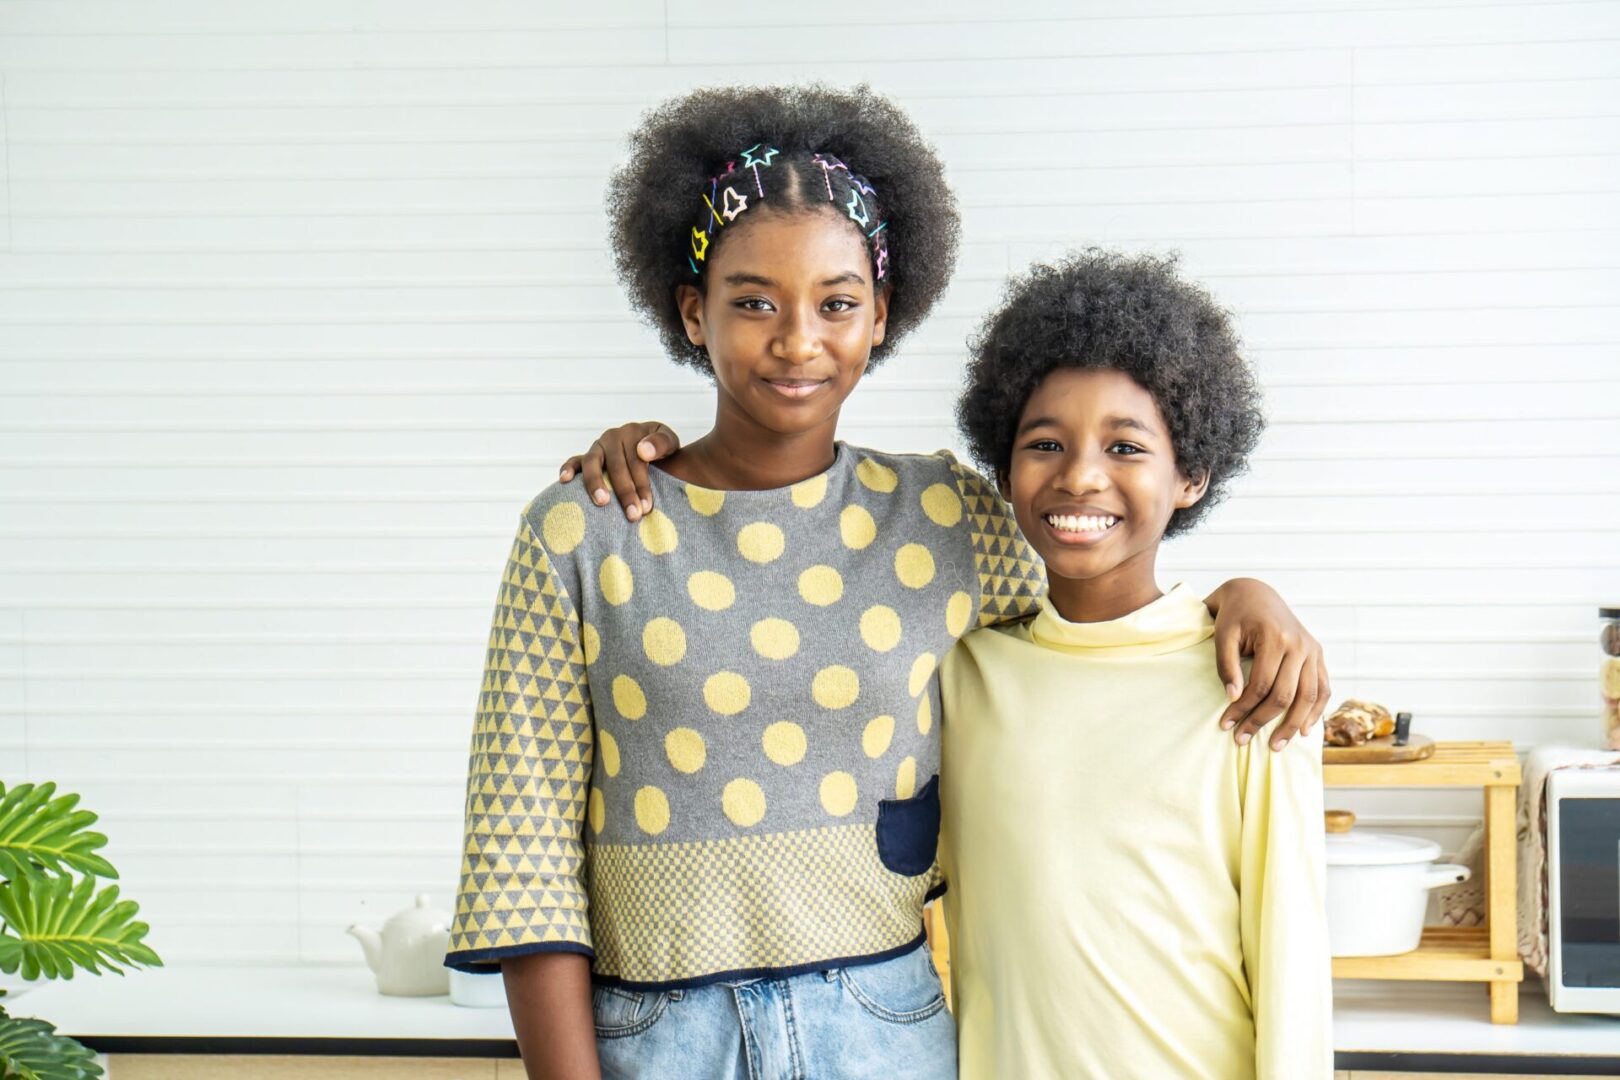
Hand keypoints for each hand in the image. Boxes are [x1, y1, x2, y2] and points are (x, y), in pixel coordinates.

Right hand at [558, 422, 681, 520]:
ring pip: (592, 463)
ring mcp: (598, 447)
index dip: (642, 484)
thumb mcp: (670, 443)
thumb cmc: (662, 450)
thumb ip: (662, 443)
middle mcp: (613, 437)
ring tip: (602, 502)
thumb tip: (643, 451)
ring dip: (596, 483)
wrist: (653, 451)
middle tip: (633, 515)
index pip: (636, 460)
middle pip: (617, 466)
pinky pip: (574, 461)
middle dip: (625, 492)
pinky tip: (564, 480)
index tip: (647, 507)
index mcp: (633, 432)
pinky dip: (568, 468)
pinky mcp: (586, 457)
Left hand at [1207, 579, 1330, 751]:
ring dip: (1293, 725)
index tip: (1225, 724)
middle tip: (1242, 739)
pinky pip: (1323, 688)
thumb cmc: (1234, 616)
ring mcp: (1313, 650)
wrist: (1255, 593)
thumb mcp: (1222, 635)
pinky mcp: (1318, 654)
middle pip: (1285, 694)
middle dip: (1263, 721)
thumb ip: (1227, 665)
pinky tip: (1306, 731)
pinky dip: (1317, 711)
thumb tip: (1234, 698)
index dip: (1243, 708)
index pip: (1261, 684)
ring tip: (1276, 747)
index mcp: (1275, 637)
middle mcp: (1300, 644)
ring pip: (1308, 696)